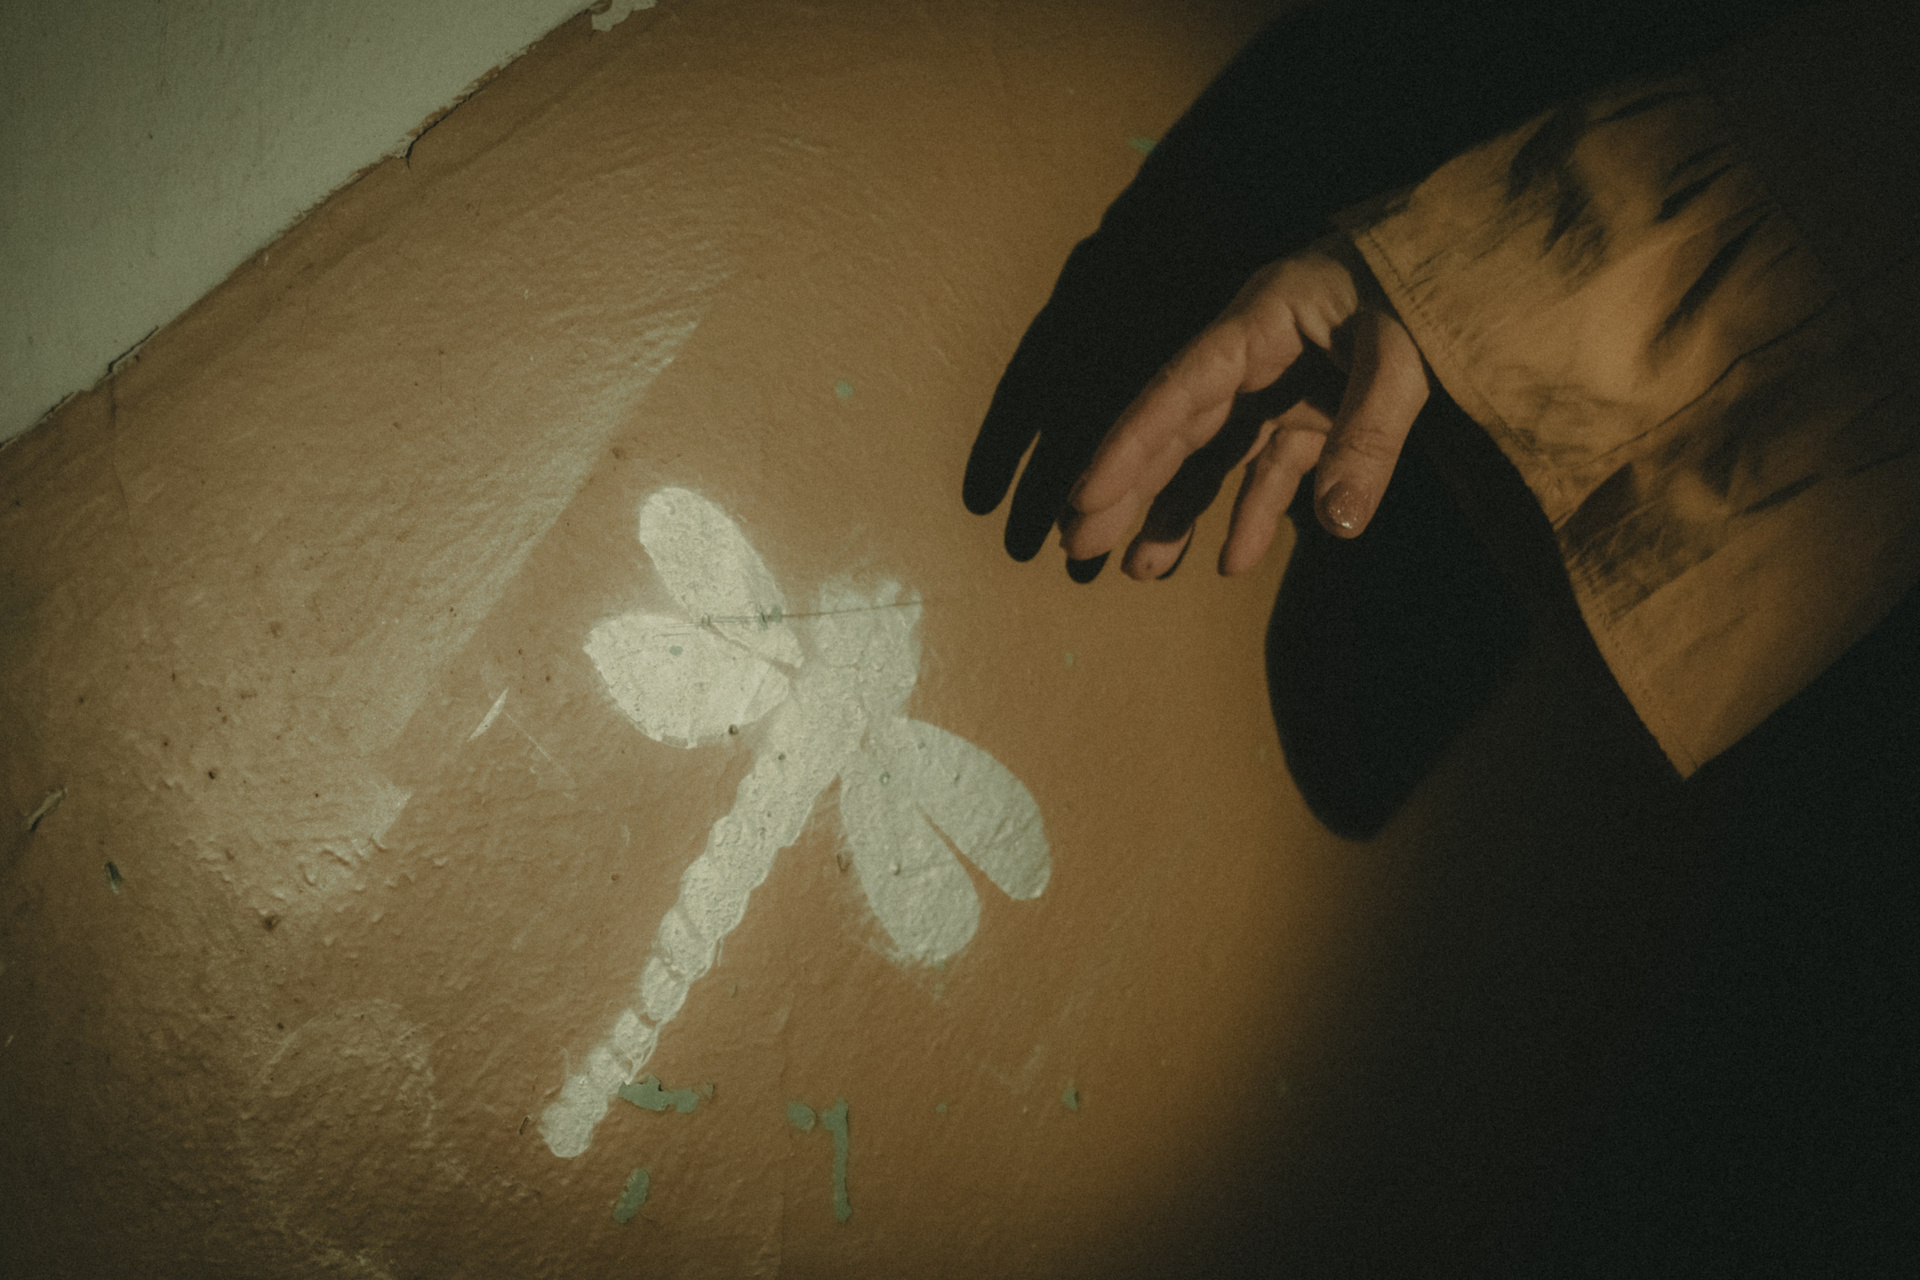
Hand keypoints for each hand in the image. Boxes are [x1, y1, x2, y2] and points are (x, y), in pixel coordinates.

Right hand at [1059, 242, 1429, 578]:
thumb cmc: (1426, 289)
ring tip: (1140, 571)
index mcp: (1259, 323)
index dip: (1130, 446)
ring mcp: (1282, 388)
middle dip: (1129, 489)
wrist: (1467, 260)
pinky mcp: (1312, 413)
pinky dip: (1252, 513)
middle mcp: (1255, 358)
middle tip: (1078, 545)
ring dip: (1177, 511)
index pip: (1180, 392)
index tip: (1086, 496)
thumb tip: (1338, 524)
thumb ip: (1370, 436)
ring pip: (1213, 457)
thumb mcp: (1405, 356)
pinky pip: (1270, 470)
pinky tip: (1230, 560)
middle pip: (1178, 430)